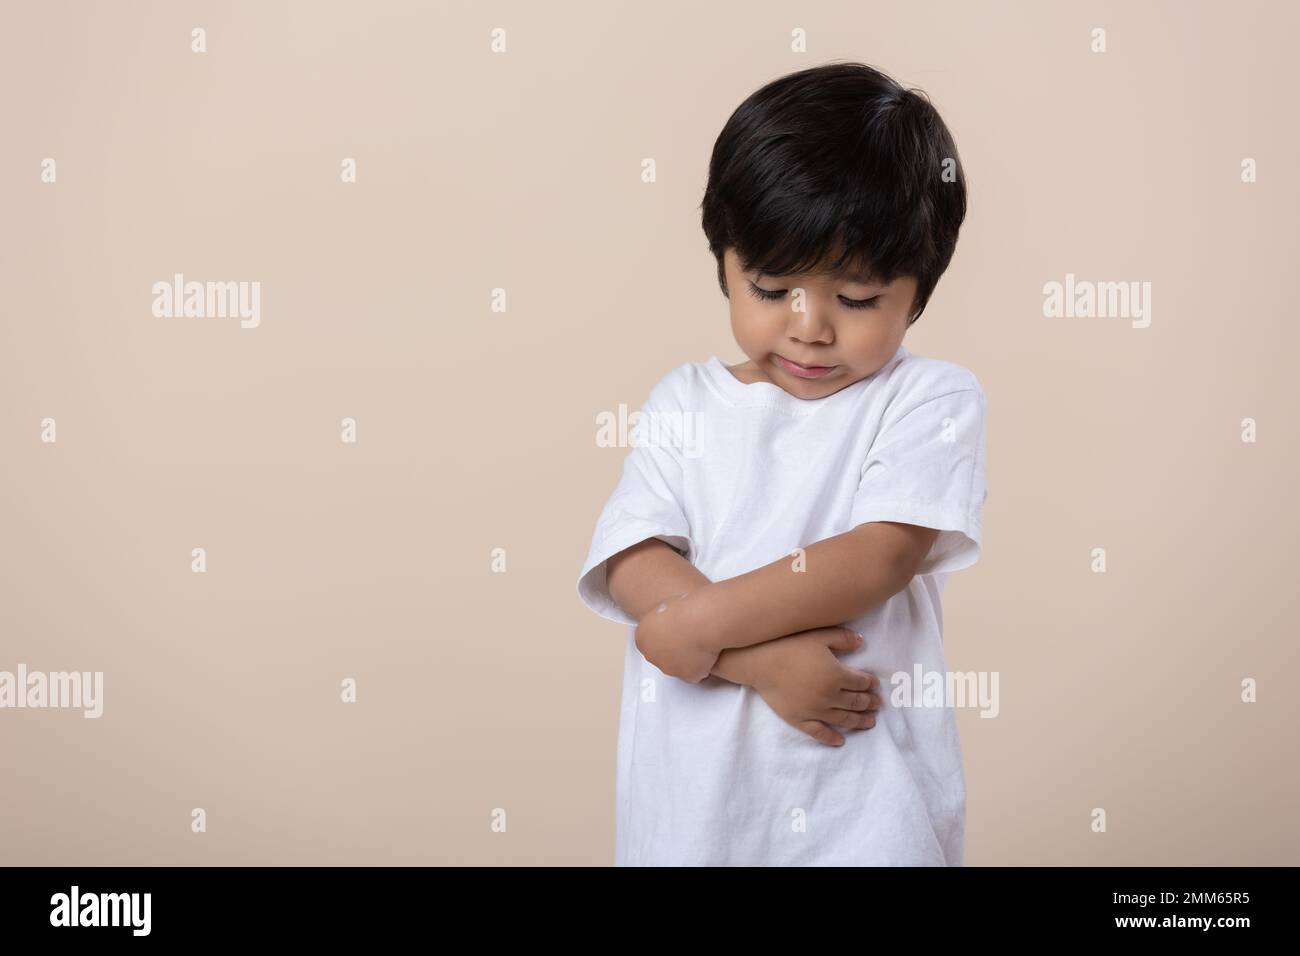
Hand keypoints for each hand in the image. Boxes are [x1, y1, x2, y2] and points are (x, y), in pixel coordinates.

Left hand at [633, 589, 719, 682]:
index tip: (676, 631)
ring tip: (700, 642)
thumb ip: (662, 620)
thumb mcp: (665, 606)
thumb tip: (667, 622)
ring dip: (688, 658)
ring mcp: (668, 668)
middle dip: (675, 649)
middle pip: (663, 656)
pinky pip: (694, 673)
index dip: (665, 637)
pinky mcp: (687, 676)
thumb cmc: (685, 609)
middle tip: (689, 637)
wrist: (700, 621)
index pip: (651, 642)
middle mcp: (652, 656)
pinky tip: (707, 653)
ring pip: (678, 666)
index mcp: (642, 637)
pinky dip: (701, 665)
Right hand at [737, 627, 881, 746]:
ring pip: (843, 719)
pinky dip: (831, 738)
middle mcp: (830, 696)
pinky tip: (840, 741)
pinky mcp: (799, 719)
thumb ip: (842, 639)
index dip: (871, 683)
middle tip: (877, 704)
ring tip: (870, 722)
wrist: (759, 662)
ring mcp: (815, 710)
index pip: (861, 682)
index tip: (875, 684)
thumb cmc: (789, 645)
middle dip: (869, 703)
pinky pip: (819, 732)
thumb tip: (862, 642)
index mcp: (837, 675)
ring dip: (859, 721)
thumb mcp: (819, 635)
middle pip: (856, 702)